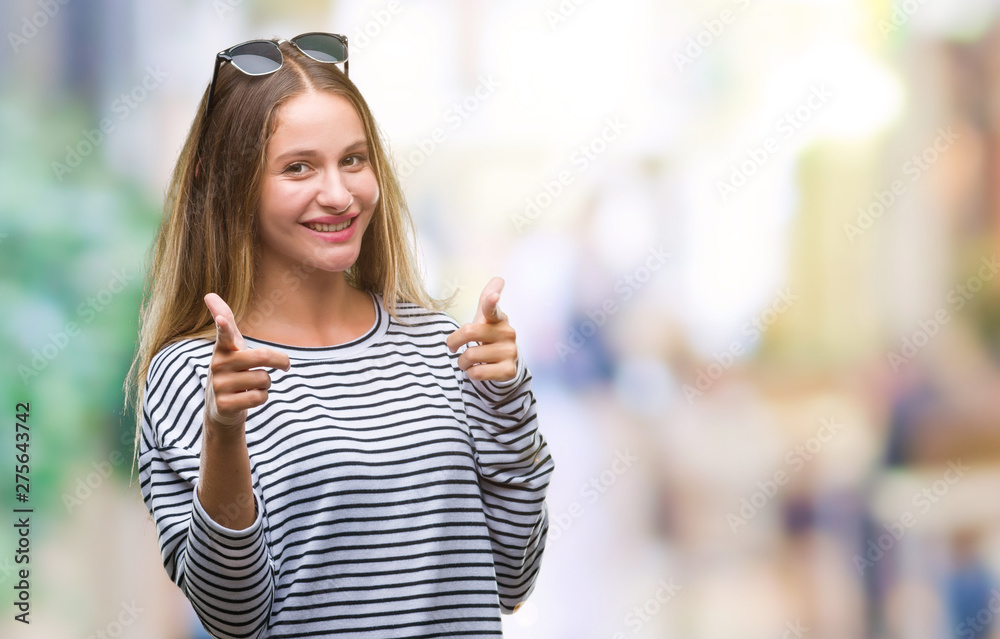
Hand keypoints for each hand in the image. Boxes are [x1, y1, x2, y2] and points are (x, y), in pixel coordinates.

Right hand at [203, 293, 289, 433]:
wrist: (220, 408)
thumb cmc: (231, 369)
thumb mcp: (229, 345)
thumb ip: (225, 320)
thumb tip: (208, 293)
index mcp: (222, 348)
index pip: (224, 333)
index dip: (223, 326)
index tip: (221, 319)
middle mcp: (218, 365)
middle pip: (262, 356)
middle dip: (281, 361)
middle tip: (285, 365)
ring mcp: (219, 386)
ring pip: (264, 379)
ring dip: (266, 384)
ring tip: (250, 385)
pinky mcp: (225, 405)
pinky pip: (260, 397)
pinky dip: (262, 398)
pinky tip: (248, 398)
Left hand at [446, 277, 518, 382]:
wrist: (505, 365)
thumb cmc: (489, 338)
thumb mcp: (487, 319)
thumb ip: (487, 300)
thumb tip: (499, 278)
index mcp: (498, 318)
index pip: (493, 308)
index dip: (491, 302)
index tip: (493, 297)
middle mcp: (507, 333)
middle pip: (469, 332)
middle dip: (454, 341)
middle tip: (453, 347)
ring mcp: (510, 352)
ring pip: (470, 356)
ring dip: (462, 362)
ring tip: (468, 361)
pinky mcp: (508, 371)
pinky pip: (476, 373)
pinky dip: (470, 373)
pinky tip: (477, 370)